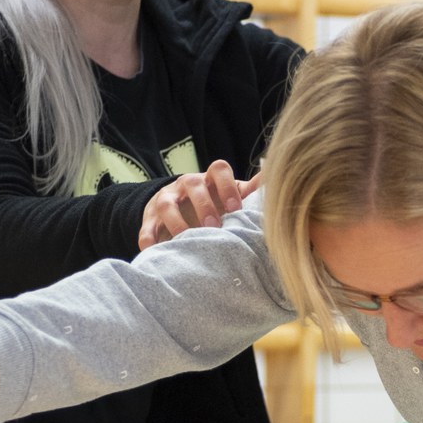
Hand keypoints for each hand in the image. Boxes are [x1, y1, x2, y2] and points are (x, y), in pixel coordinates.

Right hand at [138, 160, 260, 249]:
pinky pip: (146, 228)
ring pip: (166, 204)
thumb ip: (252, 190)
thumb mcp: (232, 195)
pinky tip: (154, 252)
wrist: (176, 208)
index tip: (235, 207)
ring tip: (188, 241)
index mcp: (210, 179)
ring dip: (177, 222)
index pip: (218, 169)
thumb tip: (276, 177)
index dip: (227, 186)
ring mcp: (166, 201)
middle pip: (192, 183)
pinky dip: (148, 239)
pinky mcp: (150, 219)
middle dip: (204, 205)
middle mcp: (186, 185)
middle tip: (214, 227)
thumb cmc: (213, 204)